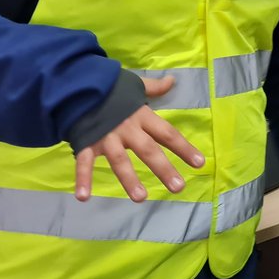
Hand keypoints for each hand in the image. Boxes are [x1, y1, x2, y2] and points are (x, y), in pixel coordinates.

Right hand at [74, 75, 204, 202]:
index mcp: (141, 116)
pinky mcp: (86, 143)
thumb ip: (154, 87)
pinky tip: (84, 197)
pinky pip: (84, 163)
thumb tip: (172, 80)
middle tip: (178, 187)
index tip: (199, 163)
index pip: (167, 133)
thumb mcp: (135, 85)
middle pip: (148, 150)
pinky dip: (83, 179)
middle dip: (163, 169)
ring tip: (141, 198)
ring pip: (120, 161)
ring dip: (130, 180)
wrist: (78, 82)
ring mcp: (106, 138)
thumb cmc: (110, 87)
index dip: (184, 148)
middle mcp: (127, 129)